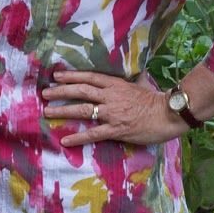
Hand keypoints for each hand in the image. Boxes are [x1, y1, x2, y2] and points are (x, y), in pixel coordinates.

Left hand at [42, 70, 187, 147]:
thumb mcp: (143, 84)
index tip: (57, 76)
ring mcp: (112, 113)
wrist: (168, 114)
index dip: (71, 76)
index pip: (89, 77)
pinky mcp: (115, 130)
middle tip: (45, 93)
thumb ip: (134, 79)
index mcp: (116, 84)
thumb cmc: (157, 99)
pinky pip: (93, 134)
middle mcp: (110, 97)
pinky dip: (77, 137)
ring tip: (47, 112)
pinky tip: (64, 139)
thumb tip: (136, 72)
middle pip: (81, 91)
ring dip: (63, 111)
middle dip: (61, 91)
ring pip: (82, 110)